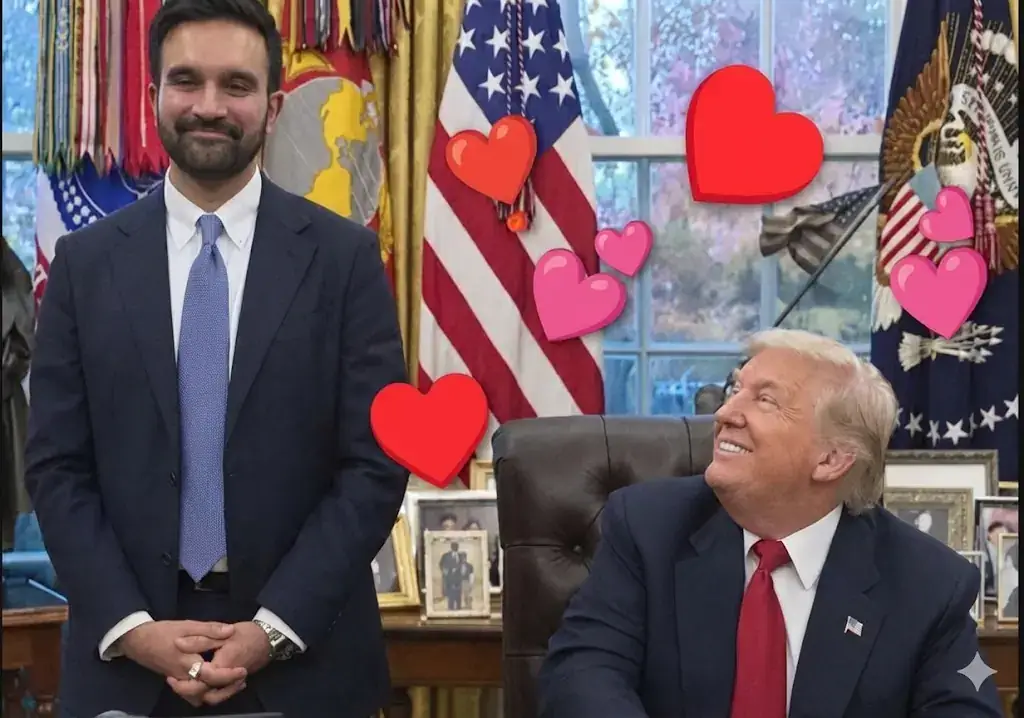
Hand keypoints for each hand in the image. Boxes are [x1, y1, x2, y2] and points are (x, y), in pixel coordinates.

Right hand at [120, 621, 247, 705]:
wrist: (138, 641)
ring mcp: (179, 682)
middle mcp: (183, 677)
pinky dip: (205, 693)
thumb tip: (230, 631)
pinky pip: (192, 695)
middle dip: (227, 688)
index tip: (243, 670)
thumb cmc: (163, 632)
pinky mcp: (177, 682)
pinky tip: (216, 684)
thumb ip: (209, 629)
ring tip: (234, 683)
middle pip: (207, 691)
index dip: (229, 675)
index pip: (211, 675)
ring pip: (199, 697)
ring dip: (217, 693)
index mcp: (188, 662)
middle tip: (242, 678)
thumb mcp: (188, 625)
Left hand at [170, 621, 270, 705]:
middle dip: (187, 691)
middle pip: (204, 695)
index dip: (184, 681)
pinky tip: (198, 683)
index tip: (172, 676)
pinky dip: (205, 692)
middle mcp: (227, 679)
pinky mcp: (232, 684)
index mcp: (223, 666)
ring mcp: (231, 684)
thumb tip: (178, 643)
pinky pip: (216, 694)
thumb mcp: (223, 633)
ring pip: (210, 698)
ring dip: (195, 694)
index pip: (201, 680)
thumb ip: (200, 639)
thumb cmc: (247, 635)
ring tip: (181, 683)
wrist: (268, 640)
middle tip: (172, 681)